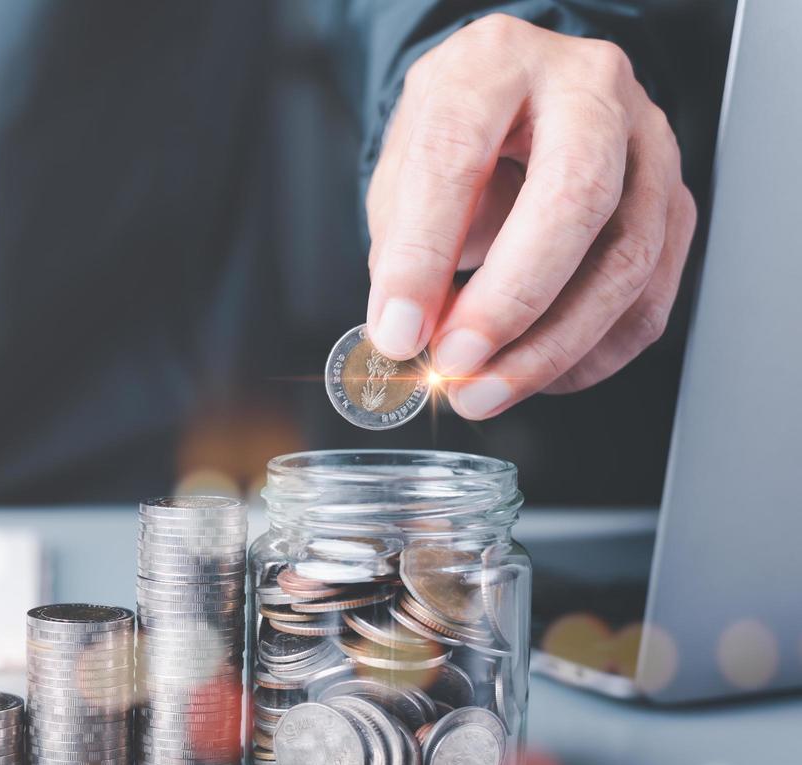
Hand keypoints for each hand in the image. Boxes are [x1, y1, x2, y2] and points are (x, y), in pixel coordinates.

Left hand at [364, 14, 696, 418]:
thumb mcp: (404, 170)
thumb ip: (403, 247)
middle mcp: (587, 88)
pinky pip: (650, 296)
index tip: (398, 331)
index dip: (423, 256)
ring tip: (484, 390)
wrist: (519, 103)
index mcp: (496, 64)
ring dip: (550, 347)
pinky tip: (539, 373)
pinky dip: (590, 353)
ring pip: (626, 258)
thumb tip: (408, 333)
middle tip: (457, 365)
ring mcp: (647, 143)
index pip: (458, 156)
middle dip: (510, 302)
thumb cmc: (460, 134)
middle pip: (575, 198)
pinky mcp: (675, 201)